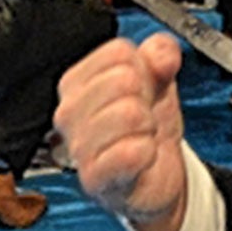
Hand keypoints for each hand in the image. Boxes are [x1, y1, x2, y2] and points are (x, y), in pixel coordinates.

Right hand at [55, 34, 188, 230]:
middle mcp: (69, 112)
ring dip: (148, 126)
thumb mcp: (157, 81)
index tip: (141, 87)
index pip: (117, 52)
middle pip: (123, 79)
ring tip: (140, 136)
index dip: (143, 68)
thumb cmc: (145, 128)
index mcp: (77, 82)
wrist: (154, 177)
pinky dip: (146, 152)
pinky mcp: (94, 179)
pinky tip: (142, 156)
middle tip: (142, 117)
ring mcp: (79, 147)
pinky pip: (129, 153)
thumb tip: (162, 51)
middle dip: (146, 97)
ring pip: (129, 113)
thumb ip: (161, 55)